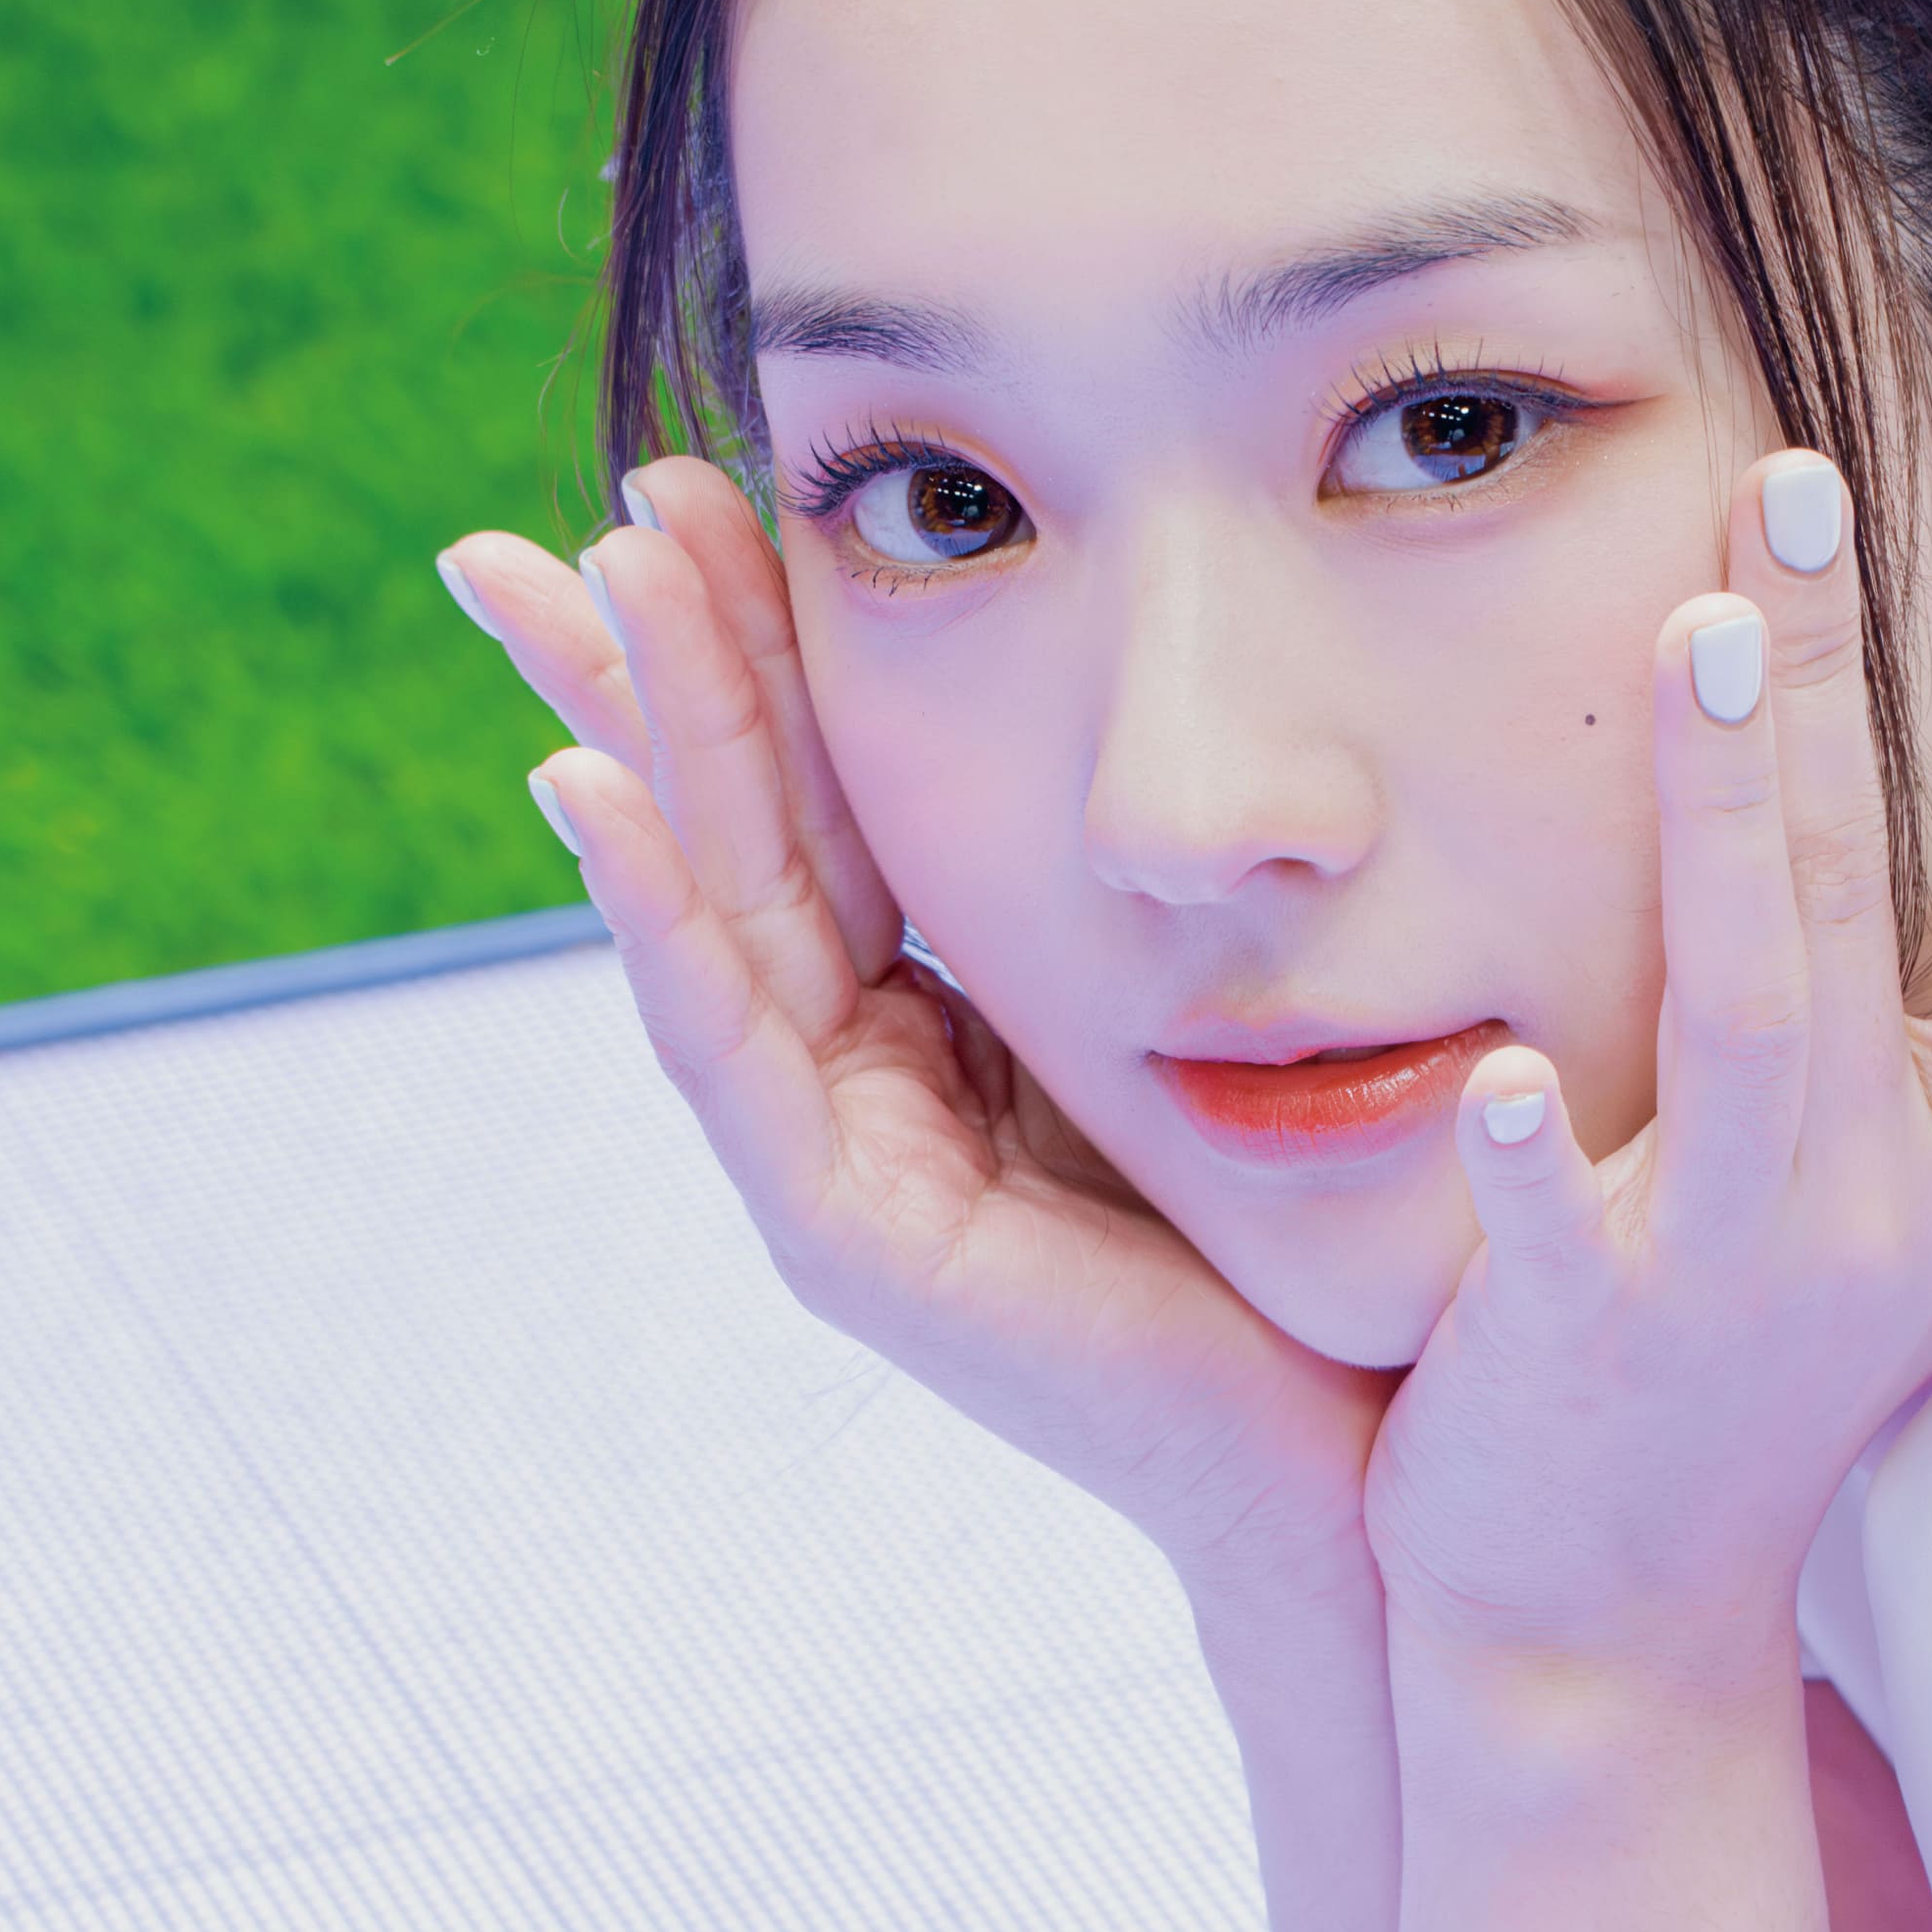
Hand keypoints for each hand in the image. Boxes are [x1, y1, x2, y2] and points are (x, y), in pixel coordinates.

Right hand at [437, 464, 1394, 1619]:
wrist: (1356, 1448)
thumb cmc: (1315, 1233)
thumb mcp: (1213, 1007)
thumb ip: (1136, 893)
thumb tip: (1184, 710)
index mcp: (943, 1012)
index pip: (831, 791)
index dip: (762, 646)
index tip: (708, 483)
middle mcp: (864, 1078)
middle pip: (740, 827)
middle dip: (657, 662)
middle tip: (585, 504)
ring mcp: (835, 1159)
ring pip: (713, 907)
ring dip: (642, 738)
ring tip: (576, 583)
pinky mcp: (845, 1235)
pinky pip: (729, 1047)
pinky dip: (653, 916)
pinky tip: (591, 796)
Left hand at [1359, 454, 1931, 1688]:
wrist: (1612, 1637)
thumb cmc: (1731, 1382)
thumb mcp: (1870, 1210)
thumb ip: (1895, 1029)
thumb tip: (1907, 804)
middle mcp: (1872, 1212)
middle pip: (1882, 907)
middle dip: (1844, 684)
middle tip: (1797, 480)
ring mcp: (1729, 1280)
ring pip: (1754, 1017)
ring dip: (1733, 815)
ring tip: (1699, 630)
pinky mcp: (1579, 1350)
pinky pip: (1560, 1236)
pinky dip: (1539, 1159)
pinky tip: (1502, 1072)